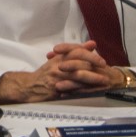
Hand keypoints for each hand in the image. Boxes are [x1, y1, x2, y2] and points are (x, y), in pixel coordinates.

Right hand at [0, 41, 120, 102]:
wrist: (30, 86)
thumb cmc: (45, 74)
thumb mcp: (58, 60)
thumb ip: (75, 52)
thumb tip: (91, 44)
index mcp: (59, 57)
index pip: (75, 51)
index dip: (89, 54)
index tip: (100, 58)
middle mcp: (58, 65)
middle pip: (78, 61)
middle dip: (93, 64)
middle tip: (105, 68)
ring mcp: (57, 77)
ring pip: (77, 75)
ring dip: (93, 77)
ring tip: (104, 80)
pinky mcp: (56, 88)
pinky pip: (72, 88)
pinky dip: (85, 89)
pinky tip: (93, 91)